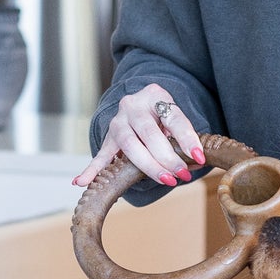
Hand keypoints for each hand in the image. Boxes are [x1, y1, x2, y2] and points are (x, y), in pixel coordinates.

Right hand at [72, 84, 205, 188]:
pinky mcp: (108, 138)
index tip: (198, 157)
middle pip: (149, 133)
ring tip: (166, 180)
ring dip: (149, 166)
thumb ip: (184, 137)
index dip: (187, 139)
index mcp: (155, 96)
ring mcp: (118, 122)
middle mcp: (133, 106)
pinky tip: (81, 182)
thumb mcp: (175, 118)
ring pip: (130, 145)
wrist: (141, 103)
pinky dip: (91, 170)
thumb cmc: (163, 115)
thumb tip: (198, 162)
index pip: (173, 119)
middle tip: (181, 174)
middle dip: (167, 157)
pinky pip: (100, 155)